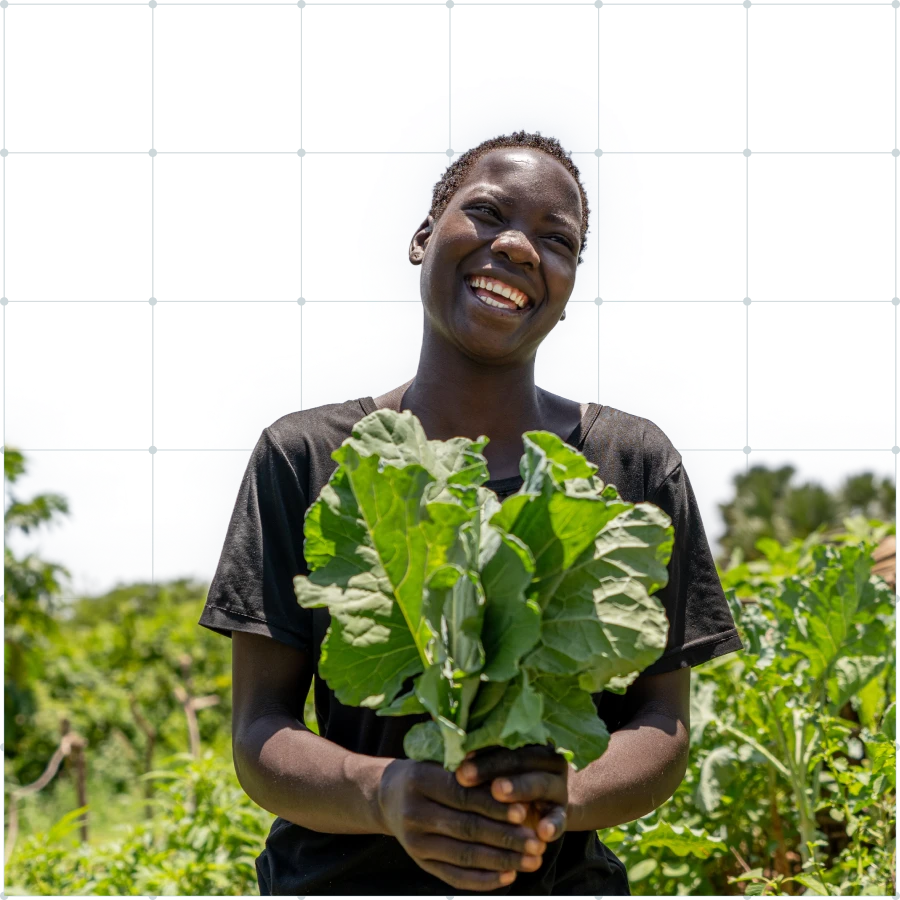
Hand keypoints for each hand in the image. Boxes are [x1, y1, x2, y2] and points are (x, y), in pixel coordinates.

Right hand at [377, 757, 547, 891]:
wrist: (388, 796)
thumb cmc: (427, 770)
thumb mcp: (441, 759)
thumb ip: (471, 767)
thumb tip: (513, 777)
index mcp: (420, 779)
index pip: (462, 795)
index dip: (494, 805)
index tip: (525, 811)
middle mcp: (413, 812)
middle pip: (466, 828)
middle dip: (506, 837)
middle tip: (537, 843)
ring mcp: (414, 842)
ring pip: (464, 855)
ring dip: (502, 861)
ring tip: (532, 861)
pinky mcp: (420, 862)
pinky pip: (454, 877)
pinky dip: (483, 880)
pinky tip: (508, 876)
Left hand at [455, 744, 568, 844]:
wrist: (545, 802)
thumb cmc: (507, 776)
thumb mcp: (496, 763)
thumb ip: (479, 753)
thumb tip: (444, 740)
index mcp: (530, 740)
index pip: (504, 740)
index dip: (479, 750)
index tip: (455, 760)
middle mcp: (548, 759)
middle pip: (520, 759)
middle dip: (490, 768)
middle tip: (464, 775)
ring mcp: (557, 786)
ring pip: (539, 784)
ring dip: (518, 788)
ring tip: (497, 792)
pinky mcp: (562, 812)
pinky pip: (560, 818)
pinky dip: (553, 825)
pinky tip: (542, 832)